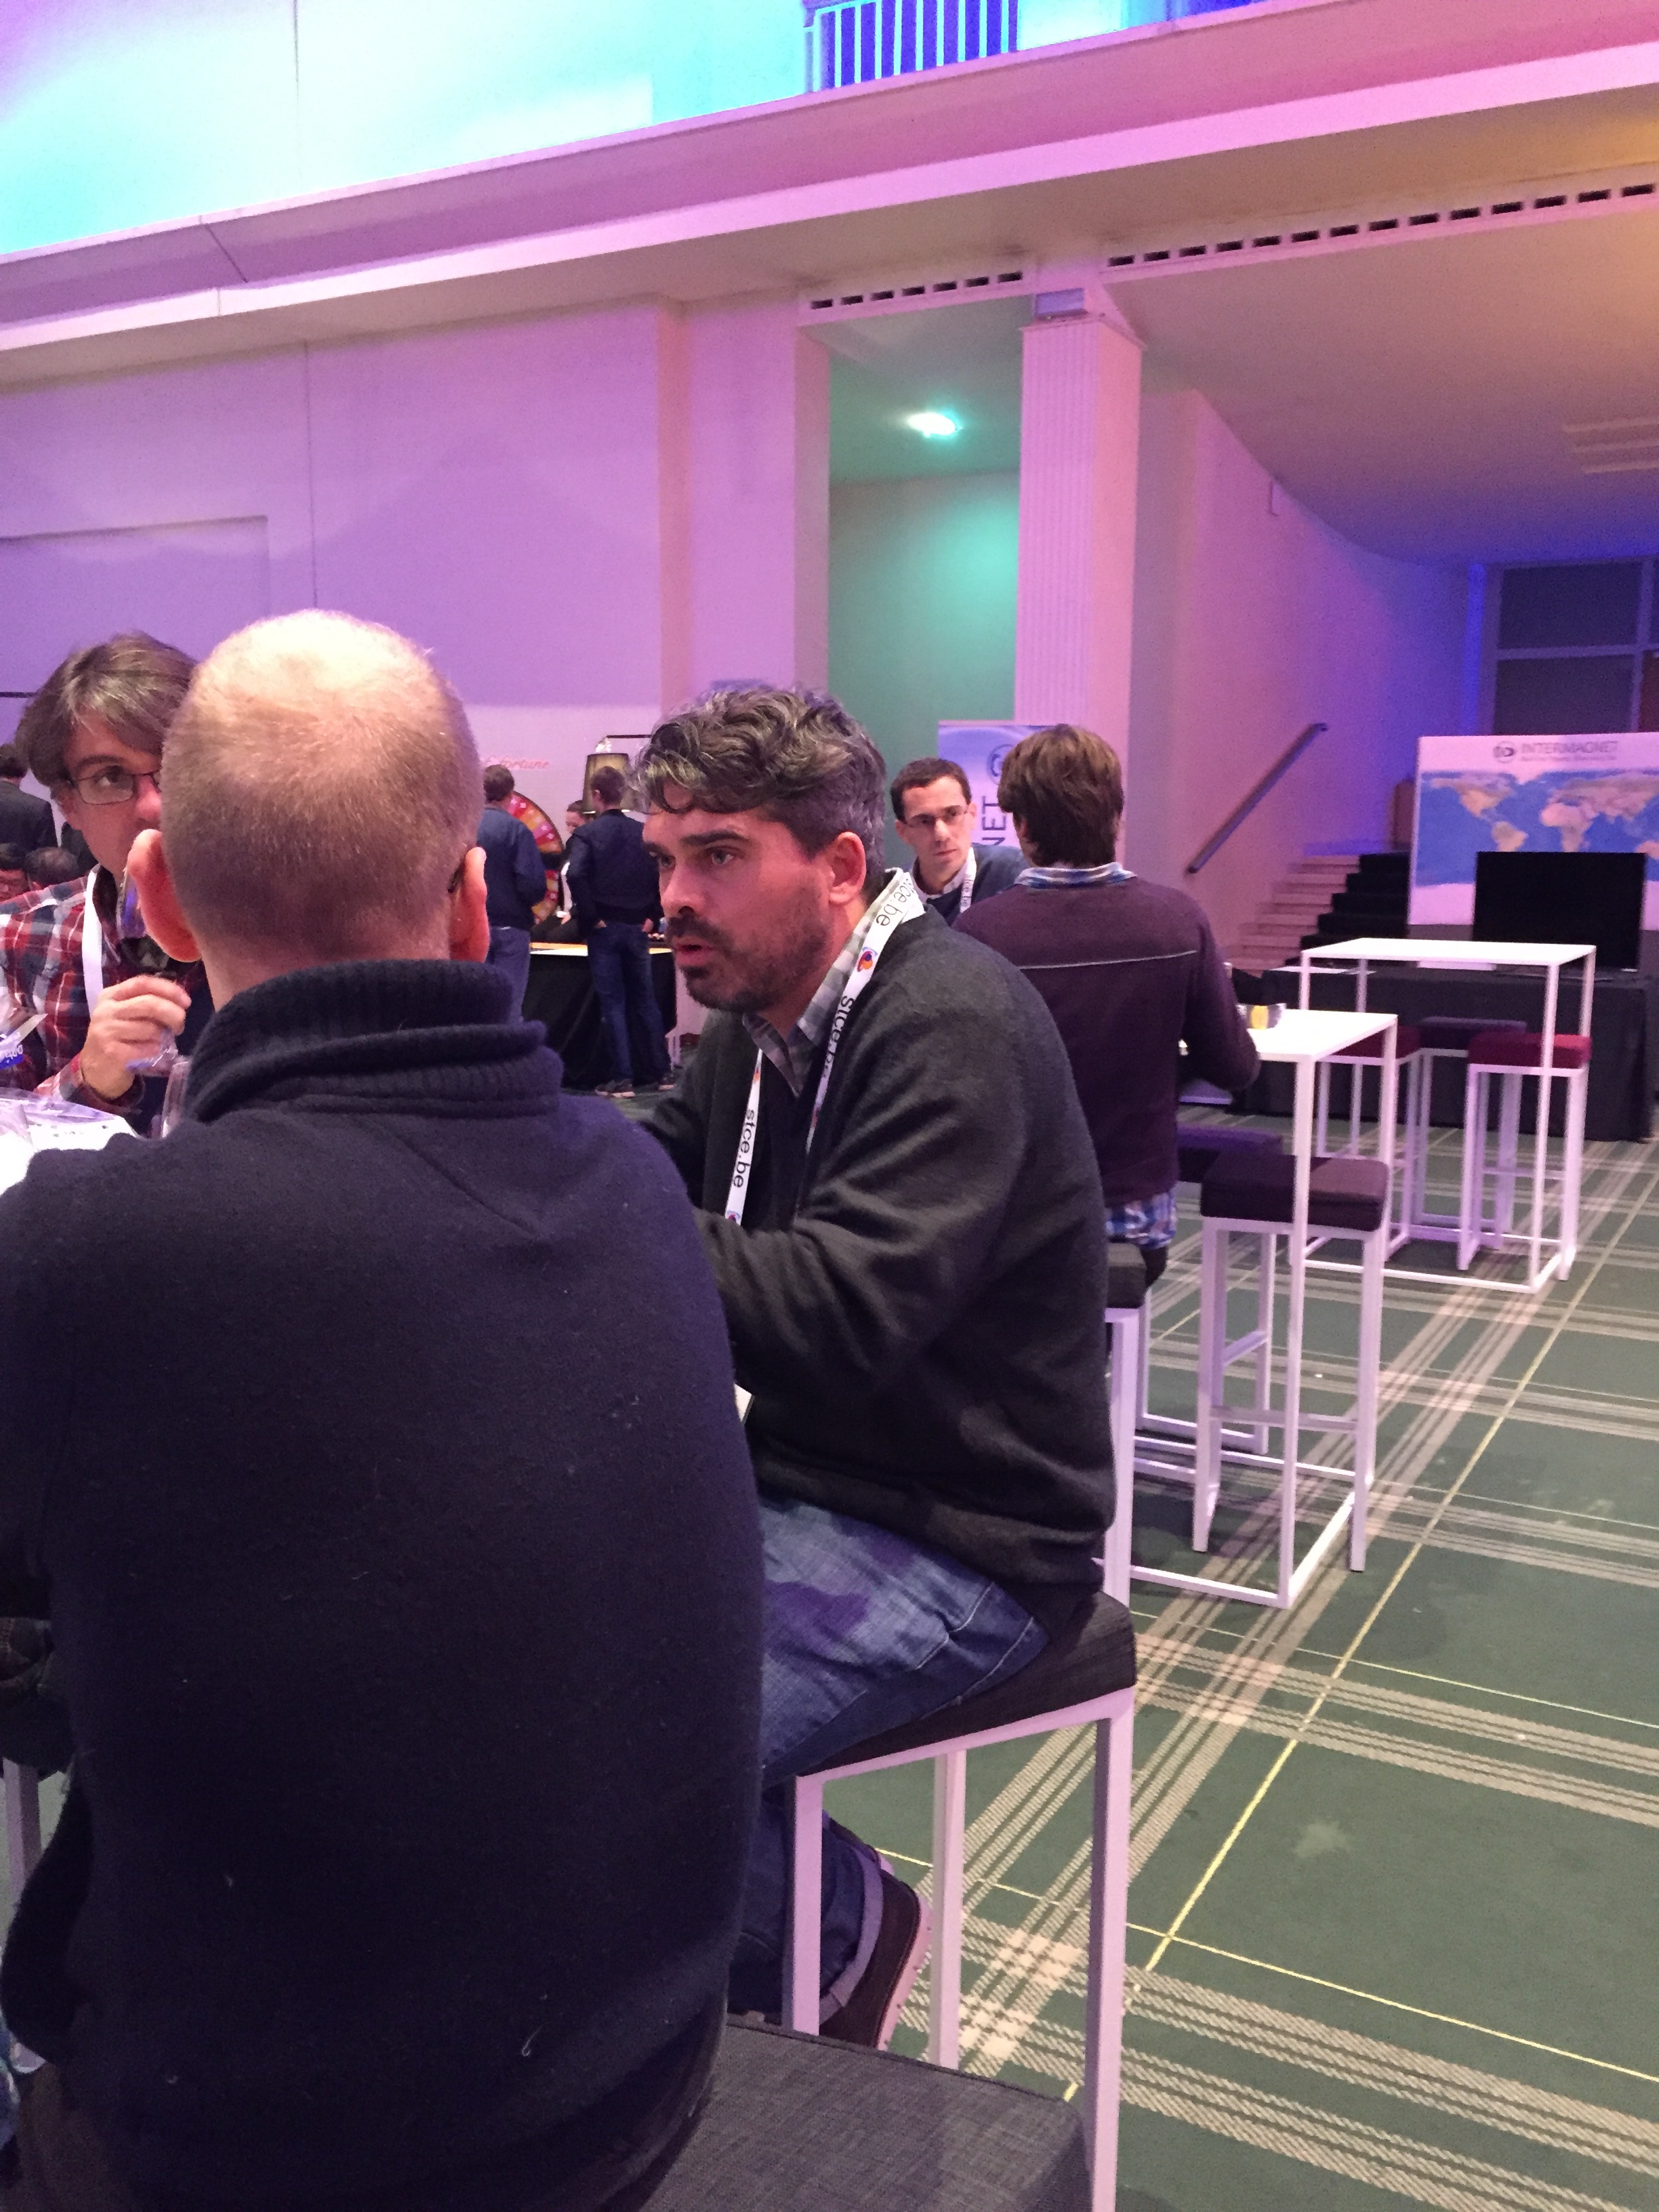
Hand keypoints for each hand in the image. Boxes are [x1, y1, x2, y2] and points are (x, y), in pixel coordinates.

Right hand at [80, 975, 191, 1100]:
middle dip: (173, 1013)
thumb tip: (179, 1001)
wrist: (95, 1070)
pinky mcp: (112, 1052)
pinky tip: (152, 1053)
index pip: (143, 983)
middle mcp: (106, 1010)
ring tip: (162, 1042)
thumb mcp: (126, 1015)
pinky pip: (147, 1048)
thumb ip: (147, 1004)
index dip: (168, 989)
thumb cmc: (118, 1039)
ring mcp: (107, 1031)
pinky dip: (156, 1051)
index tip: (186, 1001)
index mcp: (111, 996)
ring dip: (164, 1036)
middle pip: (149, 1003)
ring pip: (150, 1028)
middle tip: (180, 1024)